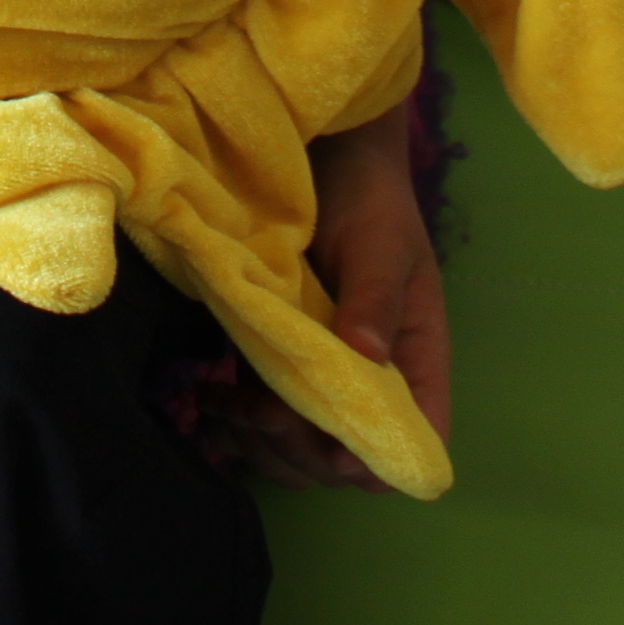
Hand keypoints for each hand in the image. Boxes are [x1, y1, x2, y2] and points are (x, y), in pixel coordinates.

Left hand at [205, 101, 453, 487]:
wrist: (327, 162)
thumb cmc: (370, 201)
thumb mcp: (381, 242)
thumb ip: (375, 296)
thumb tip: (365, 352)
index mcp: (415, 365)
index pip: (410, 445)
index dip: (367, 459)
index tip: (319, 431)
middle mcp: (372, 386)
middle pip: (342, 463)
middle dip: (297, 449)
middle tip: (254, 406)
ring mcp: (323, 381)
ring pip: (297, 453)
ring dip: (258, 444)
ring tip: (220, 403)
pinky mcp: (280, 366)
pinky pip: (261, 423)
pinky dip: (233, 426)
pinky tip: (208, 402)